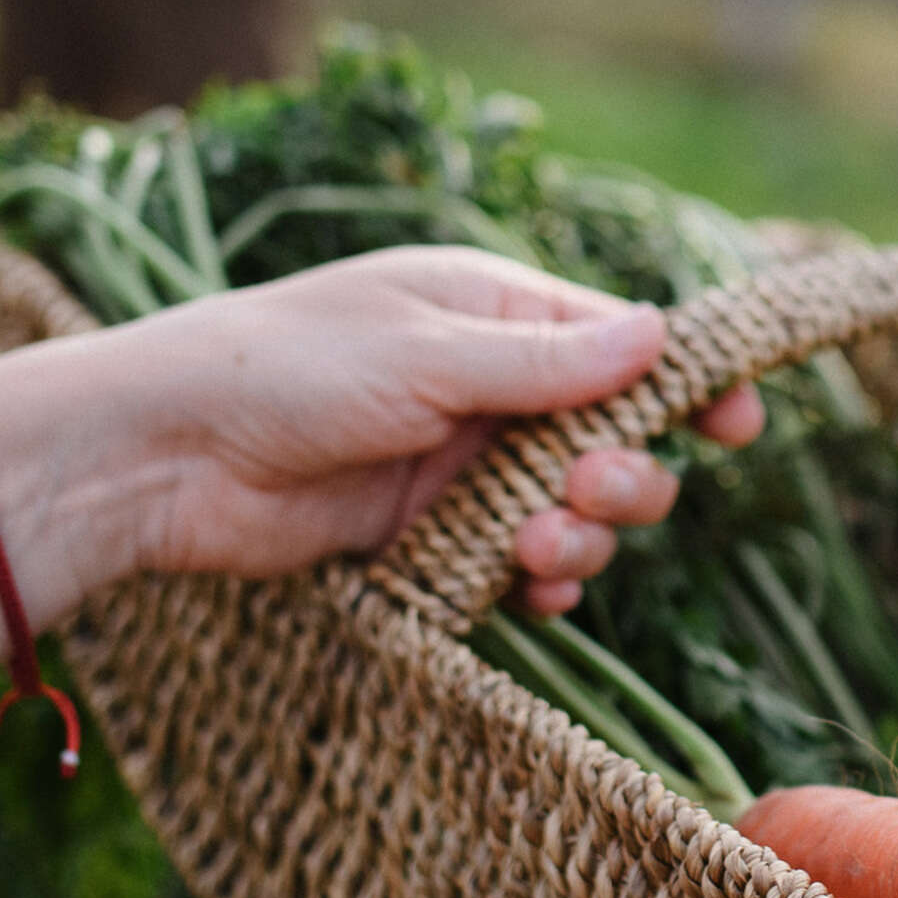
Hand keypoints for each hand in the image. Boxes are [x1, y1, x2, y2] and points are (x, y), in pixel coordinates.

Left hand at [14, 246, 764, 606]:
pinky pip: (515, 560)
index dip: (686, 382)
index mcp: (490, 309)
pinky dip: (536, 577)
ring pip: (571, 505)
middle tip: (590, 493)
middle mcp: (486, 382)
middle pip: (612, 434)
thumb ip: (544, 362)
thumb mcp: (423, 357)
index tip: (737, 426)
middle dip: (623, 473)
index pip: (621, 341)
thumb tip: (660, 335)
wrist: (161, 456)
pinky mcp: (426, 530)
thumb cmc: (282, 371)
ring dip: (578, 531)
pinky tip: (530, 589)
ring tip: (538, 544)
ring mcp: (459, 460)